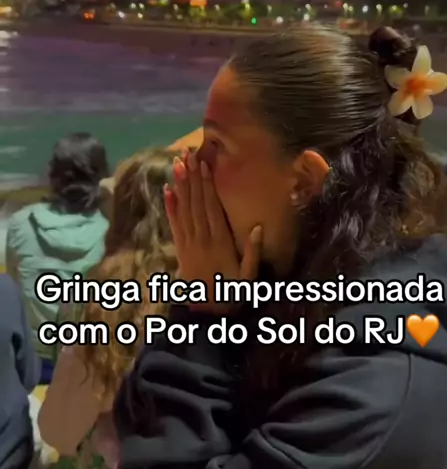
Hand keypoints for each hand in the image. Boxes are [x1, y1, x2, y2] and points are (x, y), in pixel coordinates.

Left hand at [164, 152, 261, 311]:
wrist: (205, 314)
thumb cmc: (231, 294)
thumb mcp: (248, 277)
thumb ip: (252, 252)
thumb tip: (257, 226)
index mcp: (219, 242)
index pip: (211, 208)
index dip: (206, 186)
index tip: (203, 165)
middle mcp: (201, 238)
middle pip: (195, 203)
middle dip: (191, 178)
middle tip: (187, 154)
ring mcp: (188, 243)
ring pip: (184, 209)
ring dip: (180, 186)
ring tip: (177, 164)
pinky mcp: (180, 249)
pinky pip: (174, 224)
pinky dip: (170, 207)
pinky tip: (167, 191)